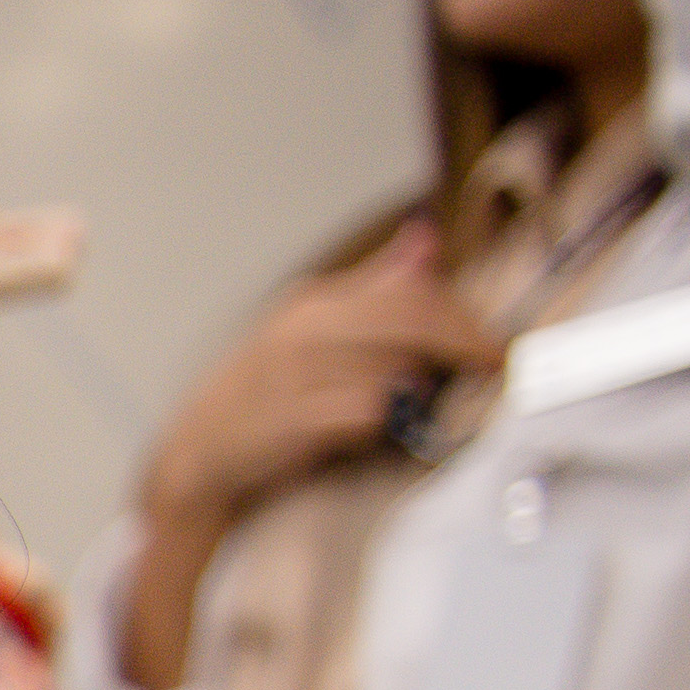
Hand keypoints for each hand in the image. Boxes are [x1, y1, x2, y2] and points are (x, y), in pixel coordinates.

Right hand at [139, 226, 495, 546]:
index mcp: (316, 301)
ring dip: (413, 389)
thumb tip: (425, 239)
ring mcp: (293, 373)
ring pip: (390, 367)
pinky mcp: (289, 420)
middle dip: (460, 342)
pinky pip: (363, 413)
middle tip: (492, 365)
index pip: (409, 290)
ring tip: (409, 404)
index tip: (491, 344)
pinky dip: (379, 423)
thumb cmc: (265, 391)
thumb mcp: (314, 327)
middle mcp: (303, 328)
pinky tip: (370, 431)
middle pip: (408, 319)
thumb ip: (373, 286)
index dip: (461, 316)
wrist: (197, 450)